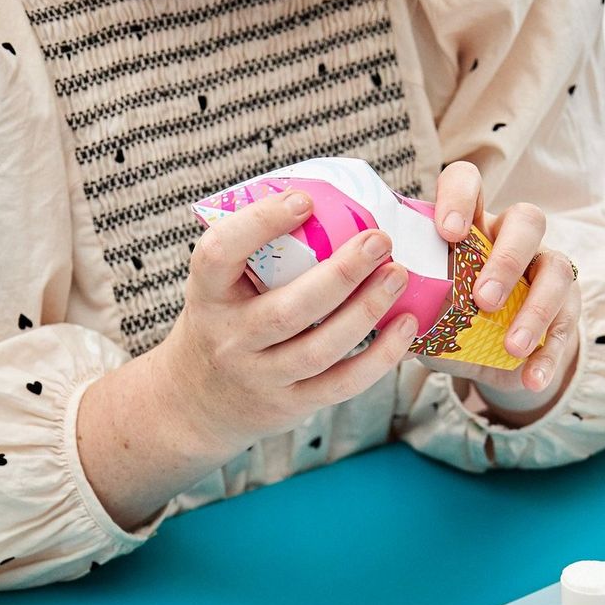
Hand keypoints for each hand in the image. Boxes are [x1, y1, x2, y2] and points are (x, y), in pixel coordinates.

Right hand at [154, 189, 417, 458]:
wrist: (198, 401)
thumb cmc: (226, 321)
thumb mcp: (222, 286)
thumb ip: (260, 253)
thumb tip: (332, 200)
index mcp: (209, 295)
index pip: (220, 254)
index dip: (259, 224)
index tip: (304, 200)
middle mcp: (231, 339)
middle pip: (287, 310)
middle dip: (340, 274)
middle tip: (379, 240)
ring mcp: (261, 376)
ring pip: (319, 349)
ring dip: (366, 311)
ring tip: (399, 275)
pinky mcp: (293, 403)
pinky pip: (342, 384)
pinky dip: (380, 357)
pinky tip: (406, 325)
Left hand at [415, 162, 580, 413]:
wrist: (492, 360)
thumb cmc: (448, 322)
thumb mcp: (422, 312)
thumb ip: (402, 305)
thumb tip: (371, 313)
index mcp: (470, 225)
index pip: (468, 183)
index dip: (461, 198)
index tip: (449, 232)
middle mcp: (511, 238)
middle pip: (527, 220)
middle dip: (506, 259)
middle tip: (482, 300)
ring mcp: (545, 269)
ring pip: (556, 269)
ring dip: (535, 309)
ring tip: (513, 346)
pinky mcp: (567, 307)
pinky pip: (569, 324)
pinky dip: (551, 354)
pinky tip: (531, 377)